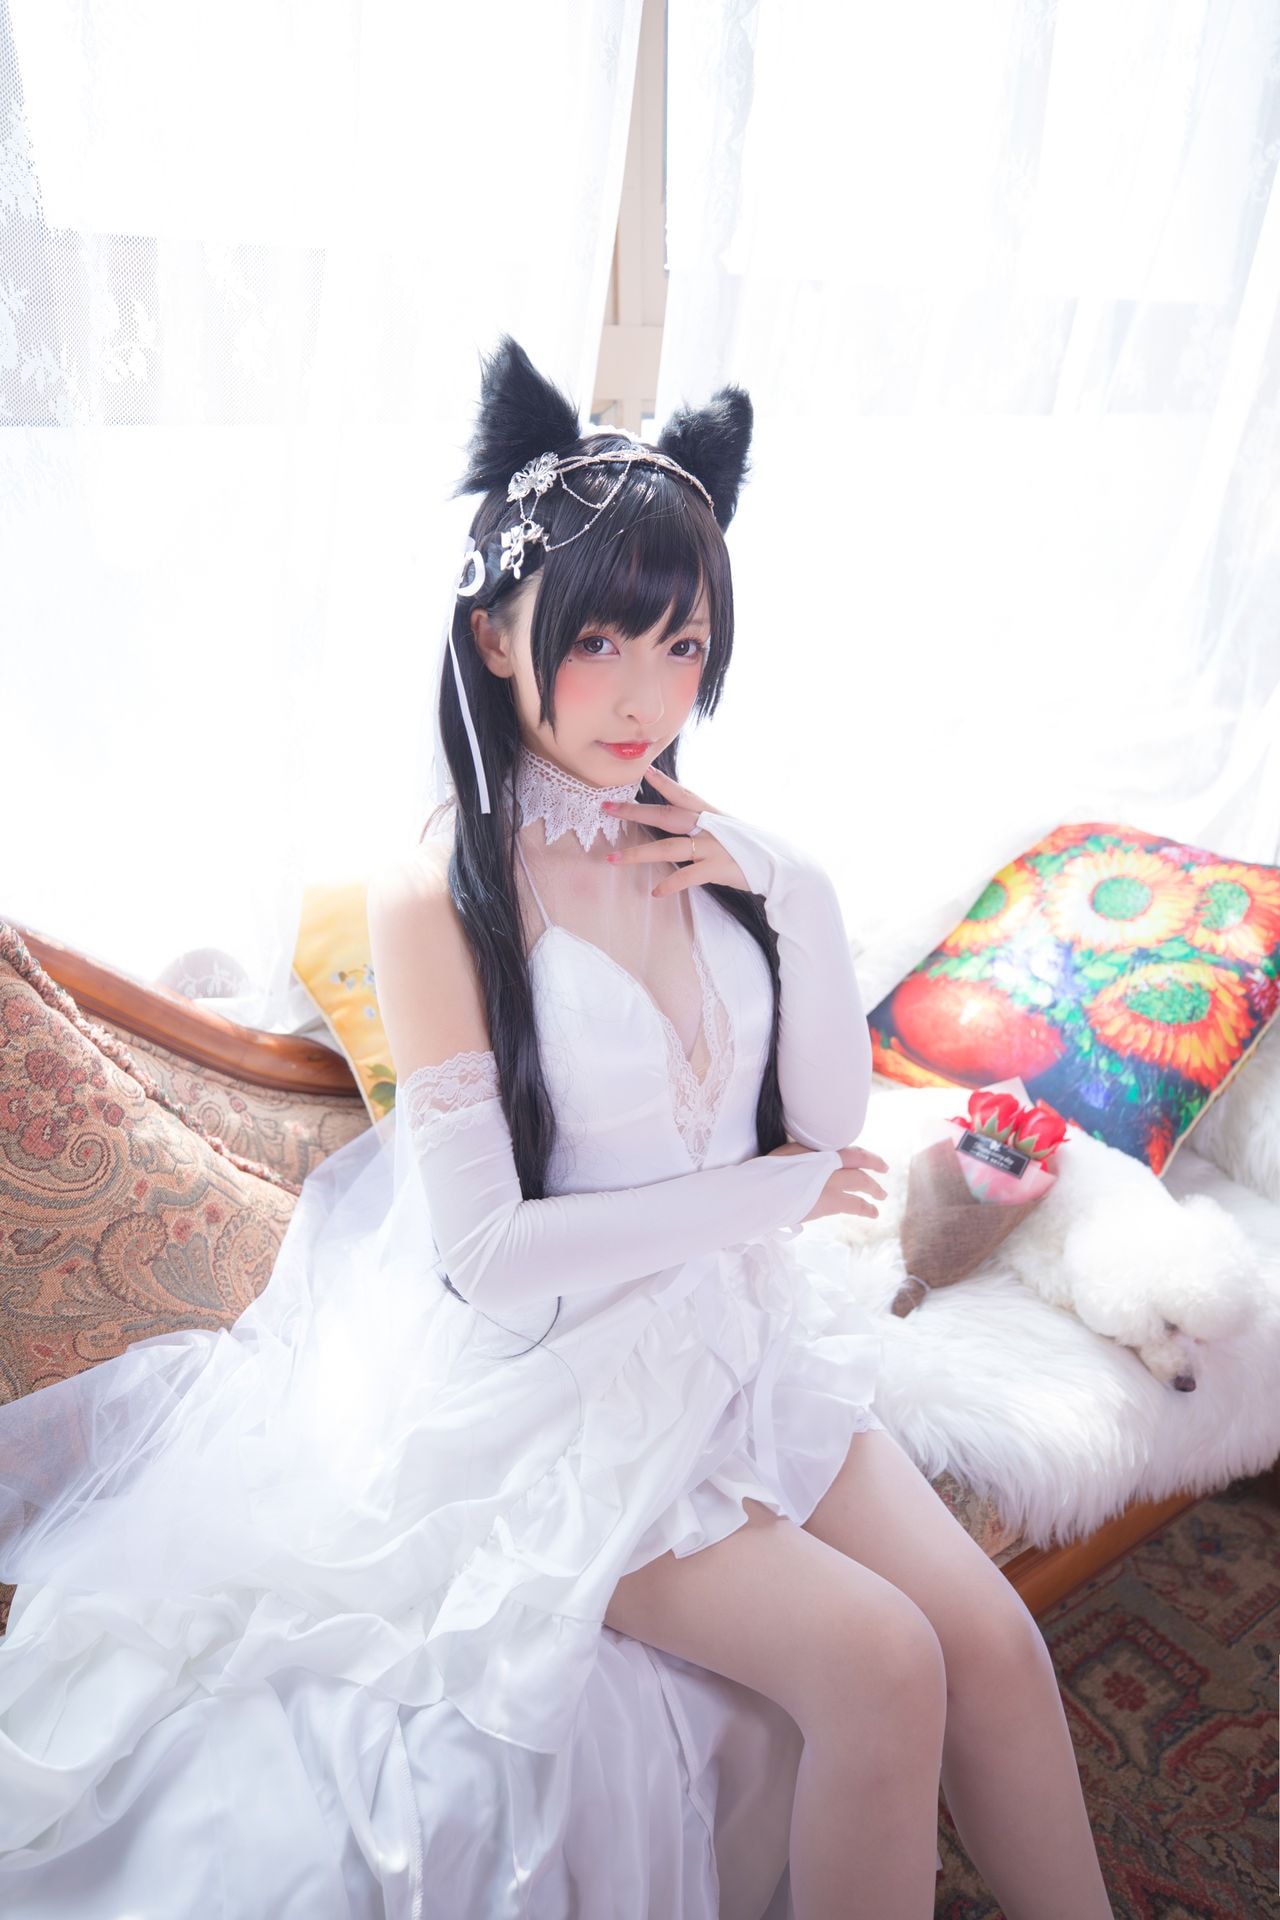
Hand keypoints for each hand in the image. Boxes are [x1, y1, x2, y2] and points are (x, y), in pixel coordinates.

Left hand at [603, 765, 748, 898]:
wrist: (781, 866)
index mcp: (711, 815)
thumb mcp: (730, 830)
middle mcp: (709, 826)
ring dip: (638, 854)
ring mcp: (712, 846)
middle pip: (665, 815)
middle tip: (607, 807)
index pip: (682, 794)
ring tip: (613, 858)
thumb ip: (707, 827)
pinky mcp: (717, 868)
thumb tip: (687, 827)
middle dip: (634, 811)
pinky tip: (655, 892)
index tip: (643, 770)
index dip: (662, 782)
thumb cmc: (754, 850)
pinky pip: (687, 877)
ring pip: (667, 847)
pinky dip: (670, 885)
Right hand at [769, 1141, 888, 1222]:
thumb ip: (807, 1155)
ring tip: (881, 1196)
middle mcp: (829, 1163)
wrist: (761, 1191)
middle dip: (874, 1169)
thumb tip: (817, 1159)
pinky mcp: (830, 1201)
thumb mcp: (788, 1153)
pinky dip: (865, 1208)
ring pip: (861, 1182)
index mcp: (820, 1150)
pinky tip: (873, 1213)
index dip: (867, 1156)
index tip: (876, 1160)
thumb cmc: (766, 1172)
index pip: (852, 1152)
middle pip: (859, 1165)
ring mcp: (831, 1181)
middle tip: (883, 1170)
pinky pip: (854, 1204)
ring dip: (874, 1190)